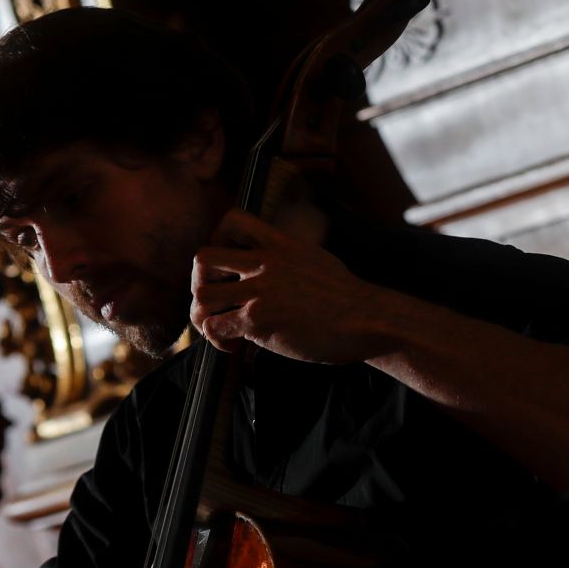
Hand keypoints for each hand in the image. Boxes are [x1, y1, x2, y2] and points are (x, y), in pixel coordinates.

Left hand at [190, 209, 395, 361]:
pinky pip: (215, 328)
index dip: (219, 241)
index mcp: (279, 244)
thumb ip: (288, 259)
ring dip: (204, 315)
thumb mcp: (315, 259)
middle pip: (202, 258)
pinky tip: (234, 347)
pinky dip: (216, 340)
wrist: (368, 319)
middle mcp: (264, 264)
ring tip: (222, 327)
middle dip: (200, 282)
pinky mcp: (259, 322)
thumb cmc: (347, 298)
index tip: (229, 265)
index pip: (232, 220)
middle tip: (217, 301)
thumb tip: (273, 270)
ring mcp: (259, 293)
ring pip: (202, 295)